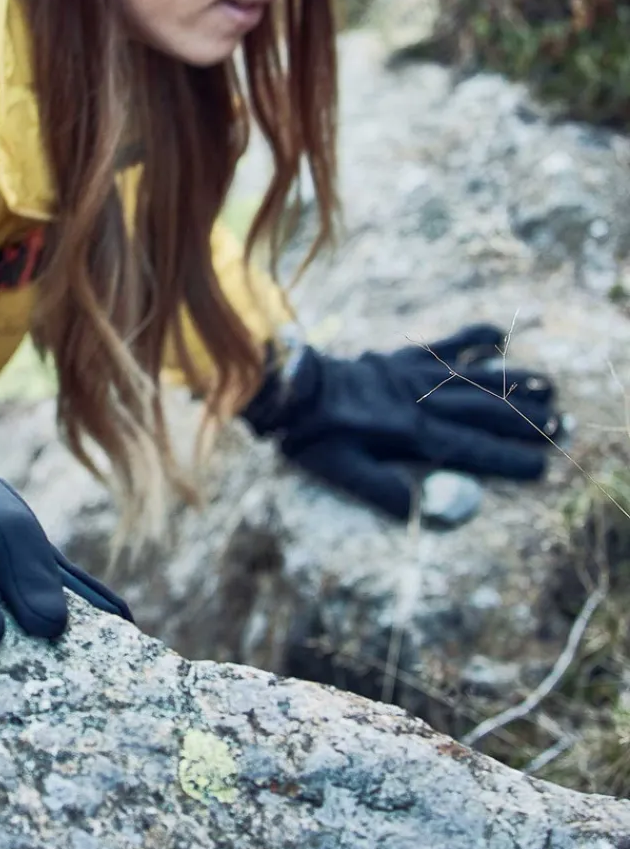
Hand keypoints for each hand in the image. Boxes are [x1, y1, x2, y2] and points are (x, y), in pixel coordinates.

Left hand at [240, 324, 559, 522]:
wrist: (284, 386)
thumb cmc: (310, 436)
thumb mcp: (341, 473)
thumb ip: (384, 493)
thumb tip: (425, 512)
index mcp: (412, 435)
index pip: (473, 450)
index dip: (509, 460)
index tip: (542, 467)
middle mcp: (421, 403)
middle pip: (485, 413)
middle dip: (526, 421)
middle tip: (563, 428)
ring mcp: (413, 376)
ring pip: (475, 379)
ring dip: (514, 384)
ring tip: (550, 389)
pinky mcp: (400, 358)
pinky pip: (444, 344)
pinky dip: (473, 338)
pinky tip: (499, 337)